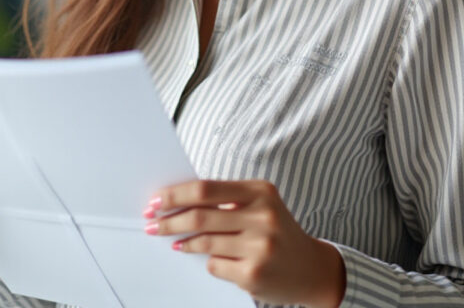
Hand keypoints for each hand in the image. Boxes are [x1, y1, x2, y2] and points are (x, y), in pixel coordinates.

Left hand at [145, 179, 345, 307]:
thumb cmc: (278, 233)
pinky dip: (209, 262)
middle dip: (169, 221)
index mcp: (261, 192)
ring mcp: (259, 247)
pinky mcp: (253, 273)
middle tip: (152, 224)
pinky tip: (215, 260)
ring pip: (204, 243)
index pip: (205, 189)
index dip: (175, 195)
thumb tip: (177, 203)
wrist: (311, 268)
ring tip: (175, 242)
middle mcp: (263, 217)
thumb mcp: (260, 206)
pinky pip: (215, 265)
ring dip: (182, 243)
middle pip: (200, 217)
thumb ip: (226, 202)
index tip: (156, 201)